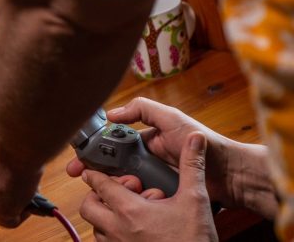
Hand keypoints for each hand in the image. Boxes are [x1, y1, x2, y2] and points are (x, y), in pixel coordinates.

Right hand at [66, 97, 233, 205]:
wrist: (230, 173)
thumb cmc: (205, 142)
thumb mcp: (171, 117)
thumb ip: (142, 109)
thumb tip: (112, 114)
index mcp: (146, 138)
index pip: (113, 141)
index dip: (95, 146)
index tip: (79, 153)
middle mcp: (147, 157)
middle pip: (112, 162)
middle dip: (92, 167)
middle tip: (77, 173)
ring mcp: (153, 177)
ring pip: (122, 180)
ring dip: (107, 182)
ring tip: (95, 185)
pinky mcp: (161, 194)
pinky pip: (138, 195)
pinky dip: (126, 196)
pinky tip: (117, 197)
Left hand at [79, 132, 216, 240]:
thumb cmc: (194, 241)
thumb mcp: (195, 200)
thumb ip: (191, 166)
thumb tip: (195, 138)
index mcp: (129, 211)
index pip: (99, 184)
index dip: (97, 173)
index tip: (100, 170)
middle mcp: (116, 230)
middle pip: (88, 205)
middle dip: (99, 195)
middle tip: (122, 192)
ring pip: (96, 227)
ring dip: (107, 215)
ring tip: (132, 210)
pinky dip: (113, 233)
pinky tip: (136, 228)